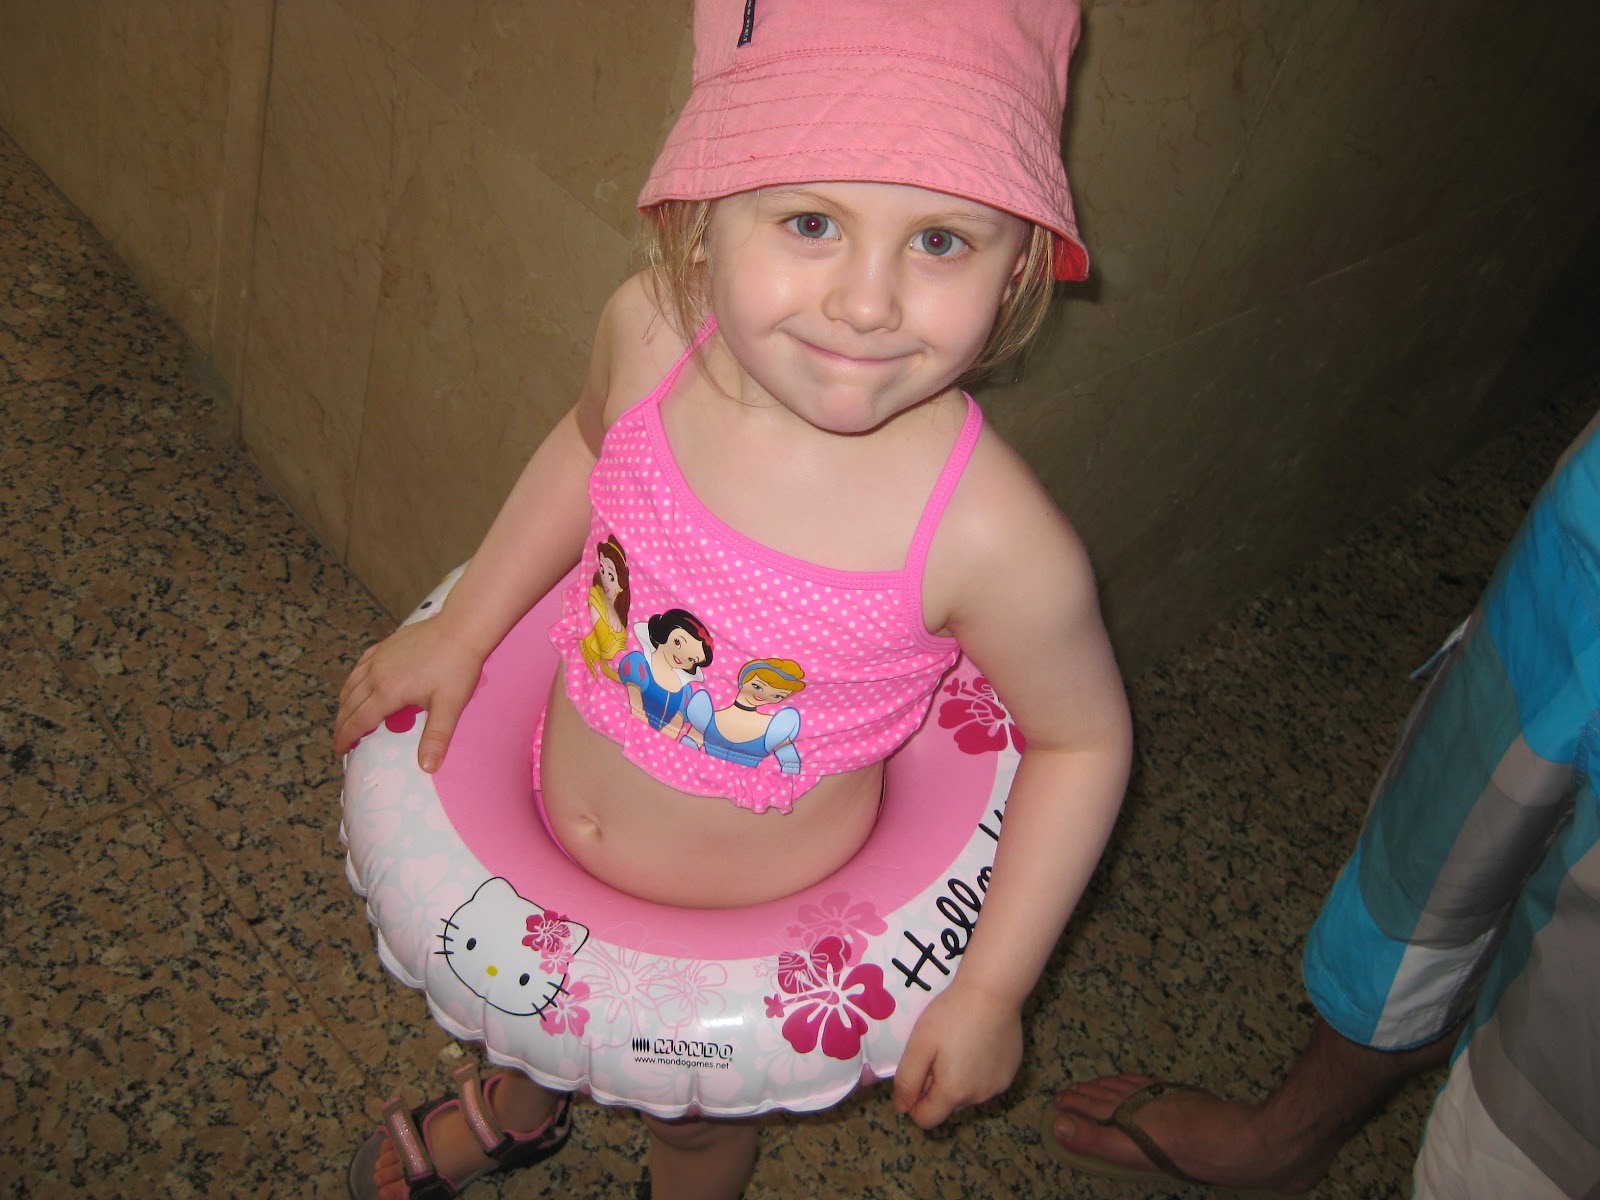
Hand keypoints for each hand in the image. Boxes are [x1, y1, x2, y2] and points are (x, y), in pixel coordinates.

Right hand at [333, 615, 485, 770]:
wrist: (461, 628)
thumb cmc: (457, 667)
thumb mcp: (449, 706)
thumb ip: (436, 738)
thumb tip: (428, 767)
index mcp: (388, 692)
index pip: (359, 721)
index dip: (346, 738)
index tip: (338, 751)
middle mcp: (376, 674)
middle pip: (350, 704)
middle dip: (342, 724)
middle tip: (339, 740)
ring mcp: (379, 657)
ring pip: (351, 684)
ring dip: (344, 704)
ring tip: (343, 718)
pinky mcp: (385, 645)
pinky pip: (360, 666)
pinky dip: (352, 681)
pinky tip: (356, 685)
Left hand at [891, 981, 1023, 1128]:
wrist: (993, 990)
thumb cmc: (951, 1015)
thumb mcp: (919, 1045)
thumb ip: (907, 1080)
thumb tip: (901, 1108)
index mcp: (954, 1093)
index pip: (926, 1119)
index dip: (914, 1102)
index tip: (916, 1074)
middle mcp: (979, 1097)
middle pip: (947, 1105)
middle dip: (937, 1086)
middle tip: (937, 1051)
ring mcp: (998, 1085)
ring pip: (968, 1093)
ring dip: (958, 1078)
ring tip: (958, 1044)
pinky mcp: (1011, 1071)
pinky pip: (986, 1080)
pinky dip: (978, 1069)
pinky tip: (977, 1042)